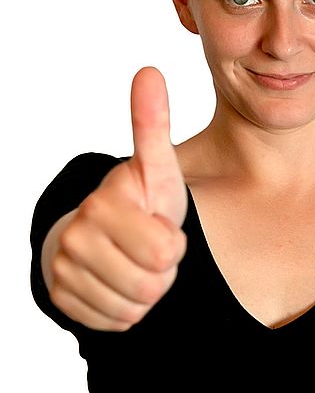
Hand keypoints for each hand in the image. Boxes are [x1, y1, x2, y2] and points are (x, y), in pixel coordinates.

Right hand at [45, 67, 187, 330]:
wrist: (103, 235)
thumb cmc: (140, 201)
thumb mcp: (156, 167)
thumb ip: (152, 125)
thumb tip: (149, 71)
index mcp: (106, 202)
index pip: (166, 251)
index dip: (174, 245)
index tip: (161, 225)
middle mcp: (77, 235)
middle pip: (152, 284)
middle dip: (163, 271)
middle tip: (152, 249)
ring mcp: (65, 268)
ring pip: (135, 306)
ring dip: (147, 291)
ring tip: (138, 264)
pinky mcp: (61, 297)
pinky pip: (115, 322)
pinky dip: (127, 310)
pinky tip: (121, 283)